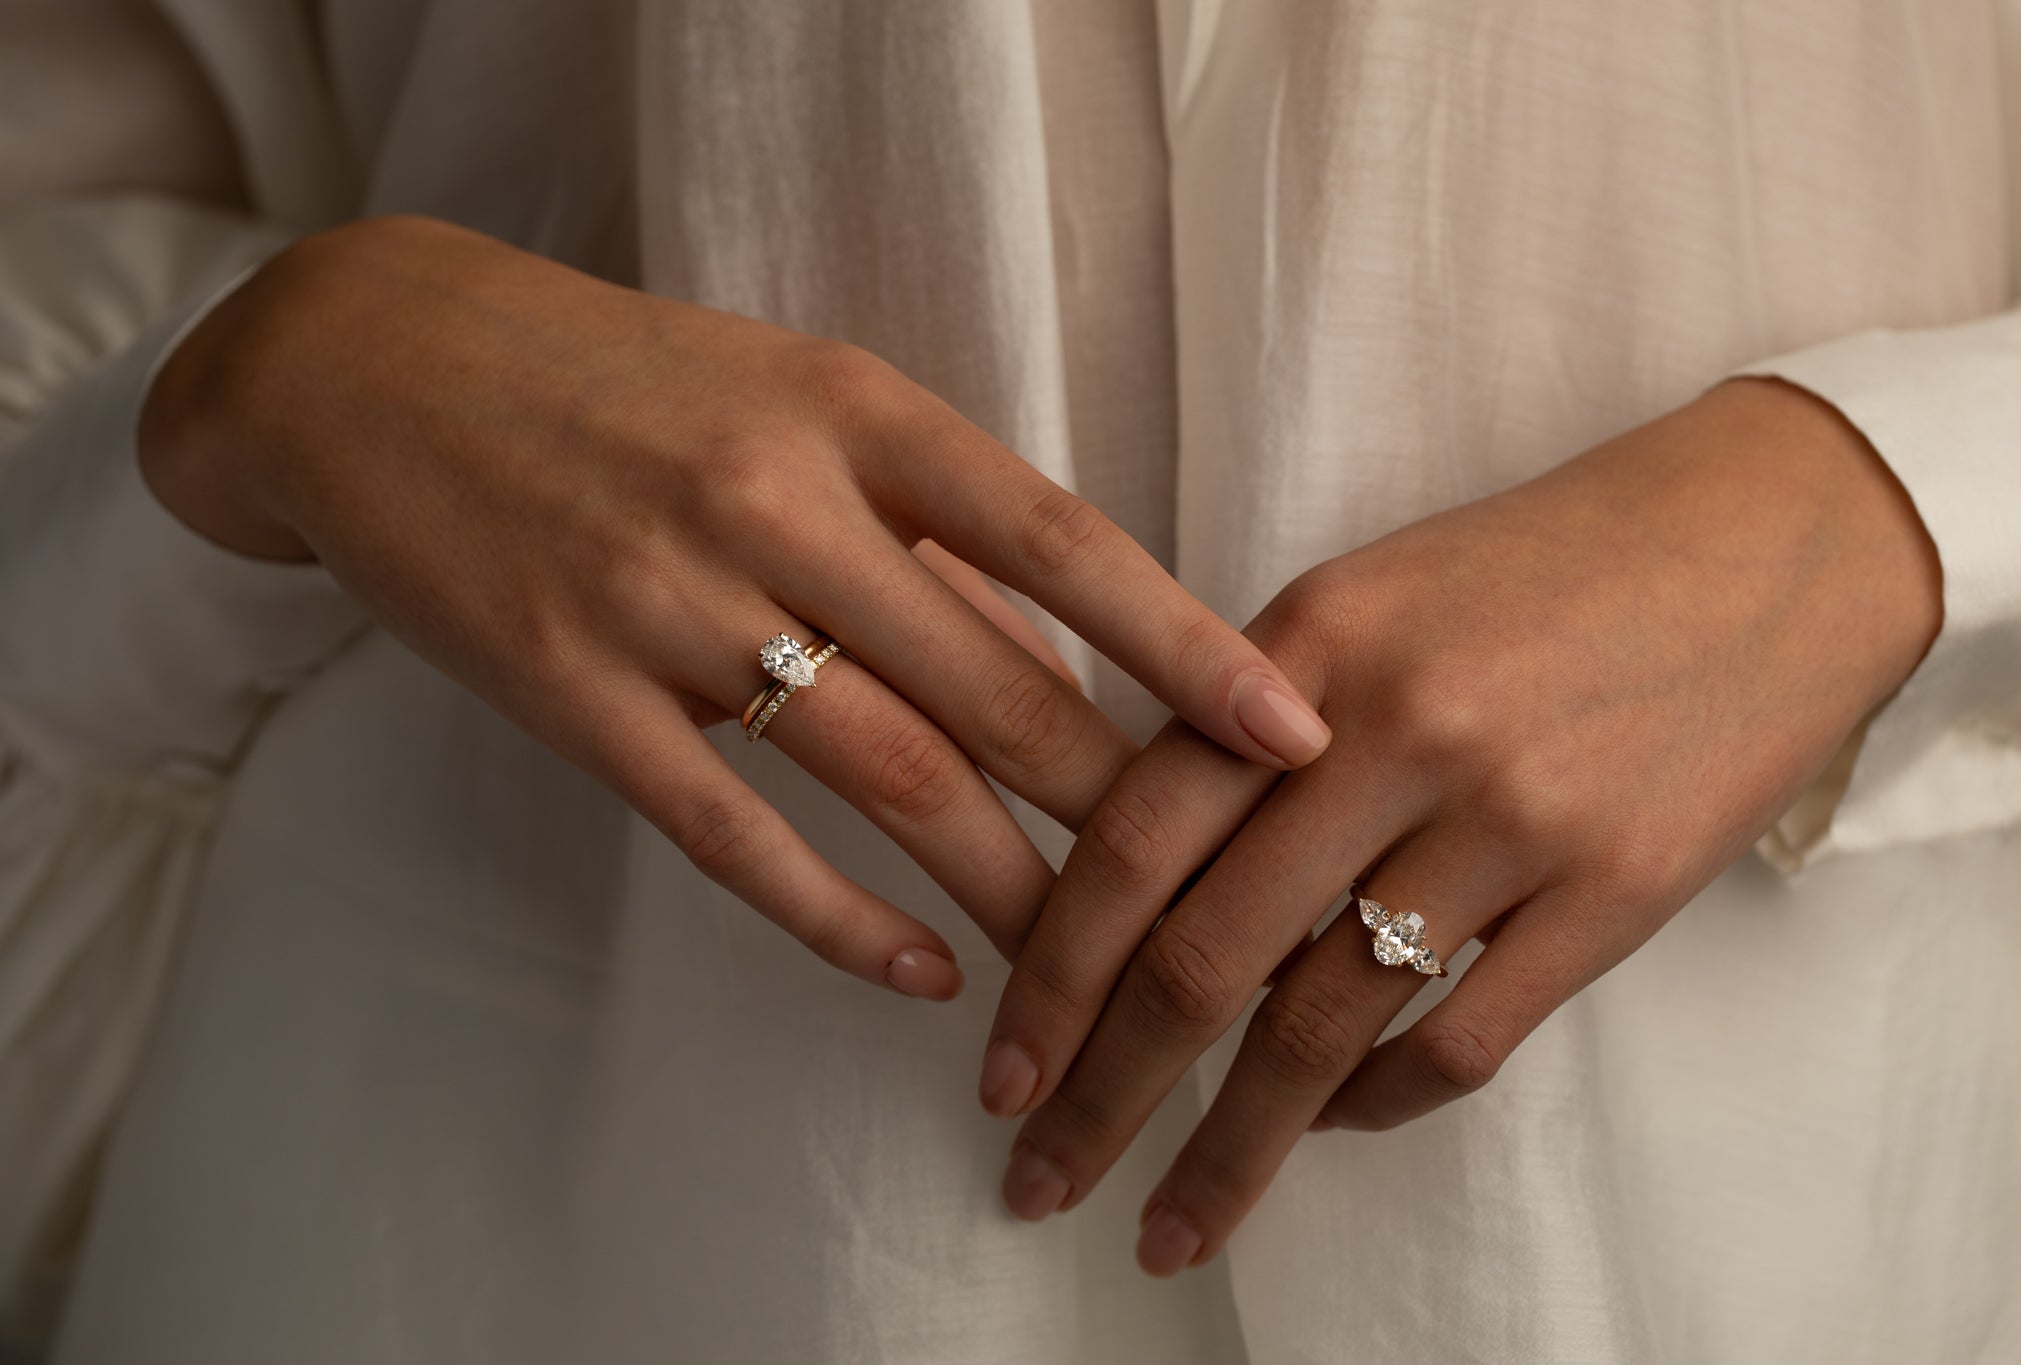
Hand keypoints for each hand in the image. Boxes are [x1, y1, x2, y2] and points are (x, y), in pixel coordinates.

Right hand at [138, 213, 1331, 999]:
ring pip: (885, 775)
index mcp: (853, 411)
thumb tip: (1062, 645)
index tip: (1289, 731)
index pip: (1059, 543)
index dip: (1185, 647)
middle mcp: (776, 501)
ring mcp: (669, 602)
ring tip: (1090, 977)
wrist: (375, 362)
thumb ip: (920, 516)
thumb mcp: (790, 395)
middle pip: (992, 686)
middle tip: (1220, 902)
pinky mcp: (576, 694)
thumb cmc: (621, 380)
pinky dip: (835, 916)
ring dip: (1003, 889)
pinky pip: (734, 831)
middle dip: (1119, 809)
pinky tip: (913, 974)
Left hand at [978, 375, 1941, 1268]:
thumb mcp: (1363, 596)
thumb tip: (1133, 886)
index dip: (1051, 972)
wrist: (1768, 541)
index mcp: (1309, 642)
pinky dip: (1369, 1109)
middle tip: (1043, 1178)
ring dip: (1229, 1147)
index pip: (1136, 837)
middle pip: (1209, 957)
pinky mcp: (1615, 894)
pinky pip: (1458, 1044)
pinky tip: (1320, 1128)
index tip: (1002, 1069)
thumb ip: (1242, 720)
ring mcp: (1514, 819)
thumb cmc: (1538, 568)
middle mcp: (1400, 732)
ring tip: (1170, 1224)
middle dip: (1106, 1091)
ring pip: (1323, 1031)